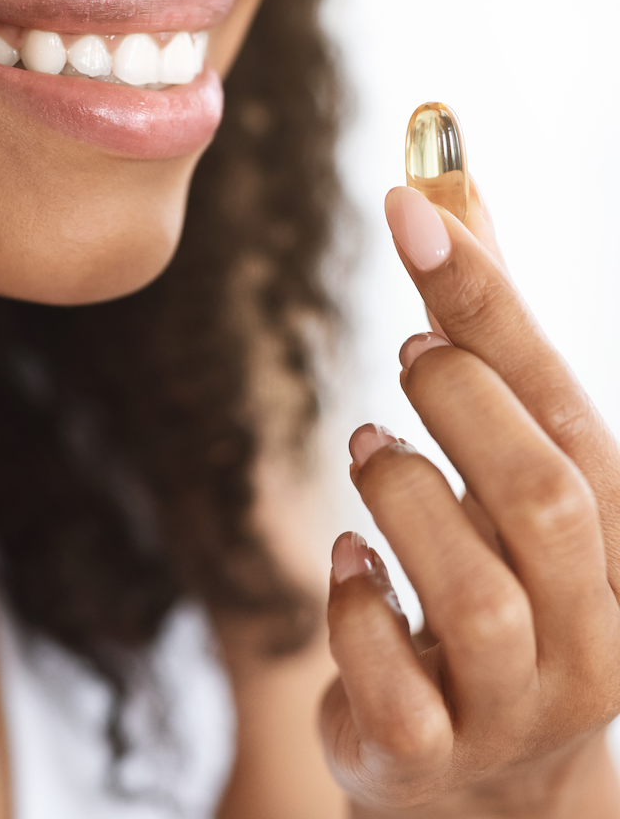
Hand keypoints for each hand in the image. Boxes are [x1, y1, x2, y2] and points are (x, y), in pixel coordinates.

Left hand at [321, 182, 619, 816]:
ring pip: (472, 585)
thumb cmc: (493, 583)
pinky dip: (353, 598)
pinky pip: (387, 671)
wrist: (482, 779)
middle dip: (457, 396)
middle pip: (543, 491)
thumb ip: (483, 334)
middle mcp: (591, 620)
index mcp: (612, 533)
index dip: (483, 293)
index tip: (411, 202)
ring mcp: (519, 698)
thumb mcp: (500, 464)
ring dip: (399, 489)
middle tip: (403, 354)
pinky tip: (349, 561)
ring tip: (369, 445)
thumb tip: (453, 184)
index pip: (560, 397)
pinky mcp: (432, 747)